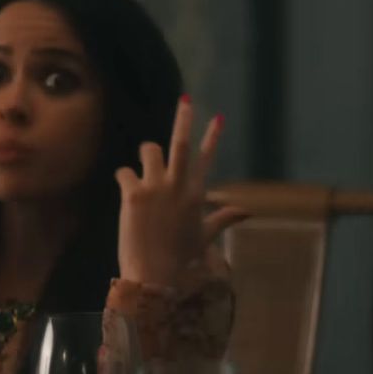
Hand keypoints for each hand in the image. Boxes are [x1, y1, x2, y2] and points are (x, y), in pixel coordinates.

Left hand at [115, 96, 246, 287]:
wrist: (154, 273)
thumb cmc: (180, 257)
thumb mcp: (204, 235)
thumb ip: (224, 218)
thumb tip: (248, 212)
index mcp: (195, 194)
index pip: (206, 159)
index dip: (212, 137)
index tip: (218, 117)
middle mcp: (178, 186)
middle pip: (180, 143)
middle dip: (184, 118)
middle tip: (186, 100)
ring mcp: (156, 188)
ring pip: (149, 150)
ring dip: (146, 155)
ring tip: (144, 172)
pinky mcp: (134, 194)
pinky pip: (124, 171)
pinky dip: (124, 179)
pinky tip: (127, 193)